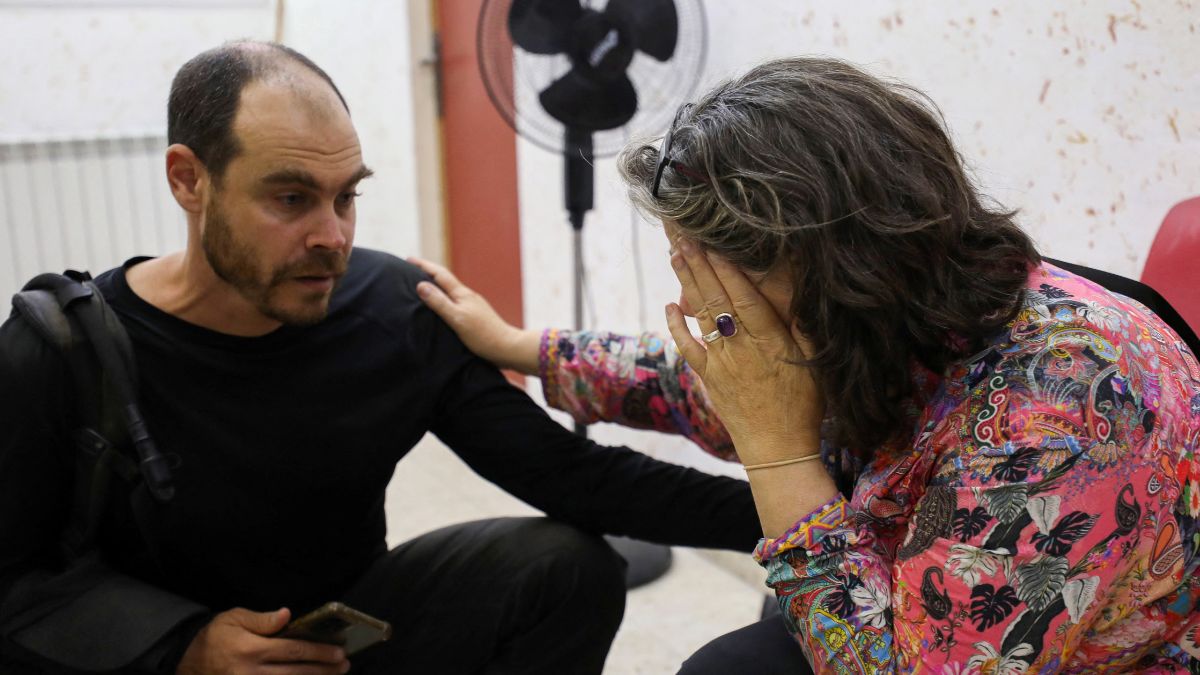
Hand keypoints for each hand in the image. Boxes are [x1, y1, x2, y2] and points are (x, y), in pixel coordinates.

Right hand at [176, 607, 349, 674]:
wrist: (186, 662)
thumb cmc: (214, 637)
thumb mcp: (233, 618)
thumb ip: (261, 619)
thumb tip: (287, 614)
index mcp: (250, 649)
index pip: (292, 651)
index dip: (318, 652)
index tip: (338, 651)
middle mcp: (250, 672)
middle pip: (295, 673)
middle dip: (323, 669)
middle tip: (344, 664)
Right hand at [409, 257, 540, 374]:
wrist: (507, 348)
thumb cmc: (483, 336)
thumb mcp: (457, 319)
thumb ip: (439, 302)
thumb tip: (421, 285)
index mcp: (462, 294)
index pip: (440, 275)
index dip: (424, 266)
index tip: (408, 259)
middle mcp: (467, 297)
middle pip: (445, 280)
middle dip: (428, 273)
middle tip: (412, 269)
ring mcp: (472, 306)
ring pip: (450, 292)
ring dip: (436, 286)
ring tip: (423, 287)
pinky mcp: (475, 317)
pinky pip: (455, 303)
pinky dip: (444, 299)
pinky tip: (442, 308)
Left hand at [664, 241, 823, 462]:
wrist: (777, 449)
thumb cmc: (804, 405)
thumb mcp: (815, 362)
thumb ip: (804, 325)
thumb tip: (800, 289)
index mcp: (770, 342)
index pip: (746, 298)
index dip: (729, 270)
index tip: (716, 244)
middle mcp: (741, 349)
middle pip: (717, 300)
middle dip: (700, 265)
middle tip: (685, 236)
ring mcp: (721, 363)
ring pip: (701, 317)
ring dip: (687, 284)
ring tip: (676, 256)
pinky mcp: (709, 378)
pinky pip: (688, 348)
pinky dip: (676, 327)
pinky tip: (669, 306)